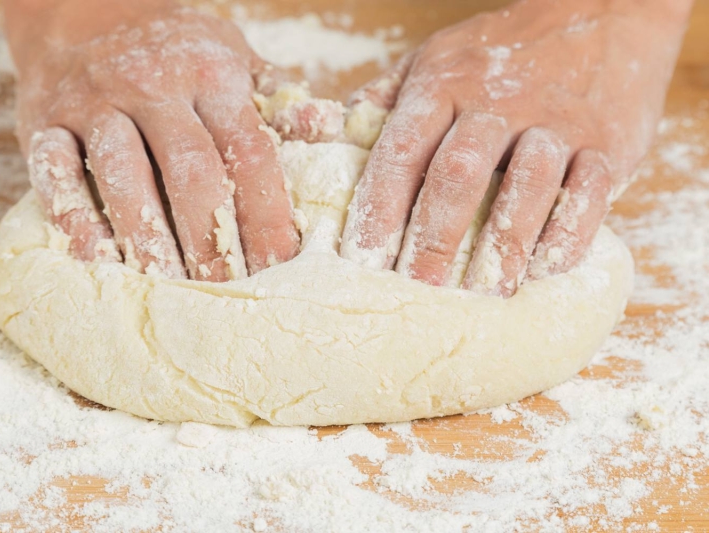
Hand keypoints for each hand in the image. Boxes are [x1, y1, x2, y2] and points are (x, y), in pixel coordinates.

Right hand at [5, 0, 300, 279]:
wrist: (86, 11)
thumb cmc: (177, 54)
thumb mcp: (234, 60)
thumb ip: (277, 100)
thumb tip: (329, 130)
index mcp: (211, 74)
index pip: (248, 151)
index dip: (267, 213)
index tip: (282, 265)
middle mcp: (151, 85)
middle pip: (189, 170)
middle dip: (211, 238)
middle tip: (227, 291)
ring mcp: (94, 102)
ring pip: (122, 176)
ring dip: (147, 238)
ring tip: (168, 288)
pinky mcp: (43, 120)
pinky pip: (53, 172)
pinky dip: (73, 218)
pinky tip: (96, 259)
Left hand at [341, 0, 691, 295]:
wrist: (601, 13)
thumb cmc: (500, 52)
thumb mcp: (435, 60)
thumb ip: (386, 101)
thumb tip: (330, 136)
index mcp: (445, 85)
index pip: (403, 150)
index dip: (379, 208)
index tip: (363, 258)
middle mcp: (499, 103)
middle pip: (459, 174)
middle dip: (434, 238)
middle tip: (417, 288)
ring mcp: (557, 122)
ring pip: (526, 187)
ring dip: (502, 247)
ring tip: (481, 295)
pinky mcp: (609, 143)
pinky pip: (590, 196)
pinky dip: (566, 237)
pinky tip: (542, 270)